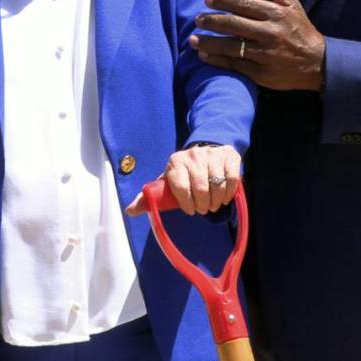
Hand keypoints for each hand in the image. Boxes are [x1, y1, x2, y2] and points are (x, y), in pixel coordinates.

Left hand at [125, 144, 240, 216]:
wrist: (207, 149)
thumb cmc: (184, 173)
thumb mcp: (167, 183)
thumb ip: (148, 198)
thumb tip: (129, 211)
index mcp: (175, 162)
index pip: (180, 187)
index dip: (186, 203)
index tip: (189, 209)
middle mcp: (193, 155)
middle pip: (201, 188)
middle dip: (202, 205)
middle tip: (202, 208)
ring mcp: (212, 154)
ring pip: (217, 185)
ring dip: (215, 201)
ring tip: (212, 204)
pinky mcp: (229, 156)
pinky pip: (232, 180)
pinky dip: (228, 193)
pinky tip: (223, 196)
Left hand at [188, 0, 325, 90]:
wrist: (318, 64)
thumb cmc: (301, 32)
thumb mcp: (293, 8)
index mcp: (276, 14)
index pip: (244, 4)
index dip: (224, 1)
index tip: (208, 0)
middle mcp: (270, 33)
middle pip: (234, 25)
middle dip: (212, 21)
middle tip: (197, 19)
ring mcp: (265, 54)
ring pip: (231, 47)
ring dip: (209, 43)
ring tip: (194, 39)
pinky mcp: (261, 73)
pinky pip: (235, 66)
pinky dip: (218, 61)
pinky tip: (205, 56)